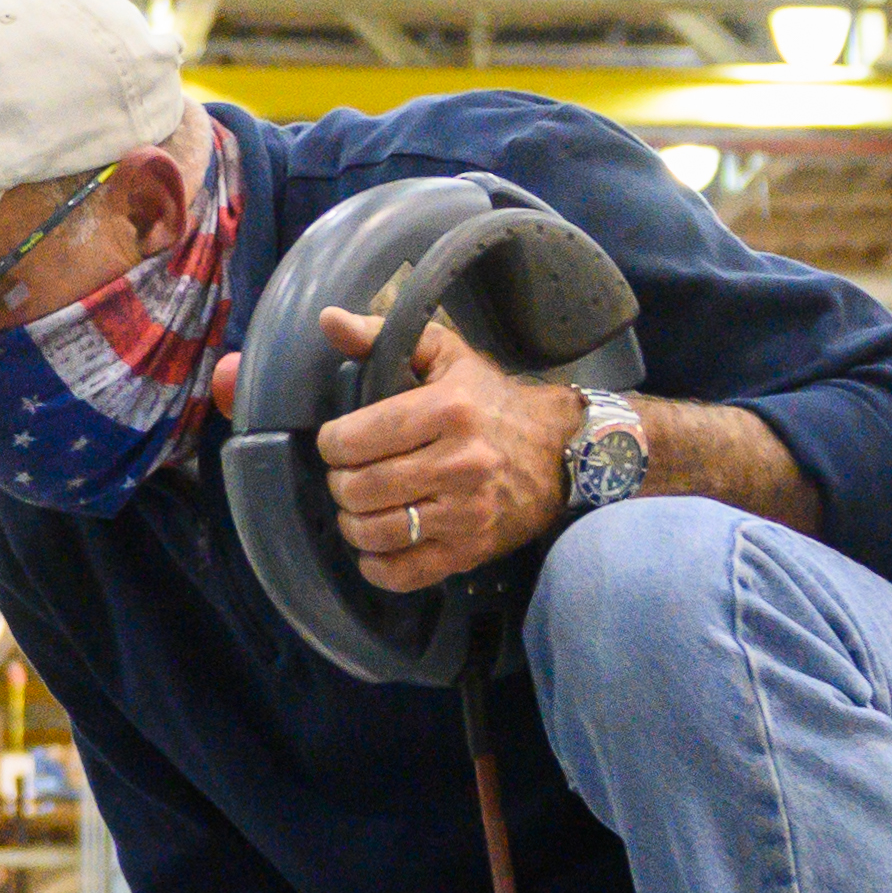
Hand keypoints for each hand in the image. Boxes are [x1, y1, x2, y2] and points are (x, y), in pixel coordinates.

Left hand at [312, 301, 578, 589]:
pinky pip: (401, 572)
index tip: (341, 442)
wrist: (562, 452)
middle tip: (350, 475)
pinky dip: (377, 564)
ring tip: (362, 506)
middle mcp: (459, 464)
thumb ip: (379, 336)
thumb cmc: (491, 400)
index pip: (353, 440)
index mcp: (448, 410)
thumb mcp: (444, 355)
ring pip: (373, 532)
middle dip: (340, 483)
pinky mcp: (470, 551)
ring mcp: (466, 514)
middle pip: (358, 489)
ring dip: (353, 522)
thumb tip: (329, 320)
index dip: (333, 444)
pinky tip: (378, 544)